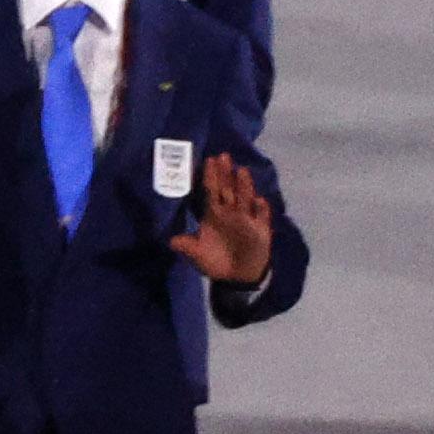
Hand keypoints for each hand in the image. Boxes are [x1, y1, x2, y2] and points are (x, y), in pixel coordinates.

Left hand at [169, 156, 278, 288]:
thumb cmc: (216, 261)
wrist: (238, 278)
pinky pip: (263, 218)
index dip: (210, 177)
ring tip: (241, 171)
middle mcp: (230, 212)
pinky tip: (260, 201)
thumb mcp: (198, 255)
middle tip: (223, 156)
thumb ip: (187, 246)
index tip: (208, 161)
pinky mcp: (262, 230)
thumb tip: (170, 241)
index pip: (211, 191)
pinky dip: (262, 210)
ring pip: (245, 198)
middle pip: (228, 189)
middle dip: (225, 174)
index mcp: (214, 214)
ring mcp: (247, 219)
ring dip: (244, 186)